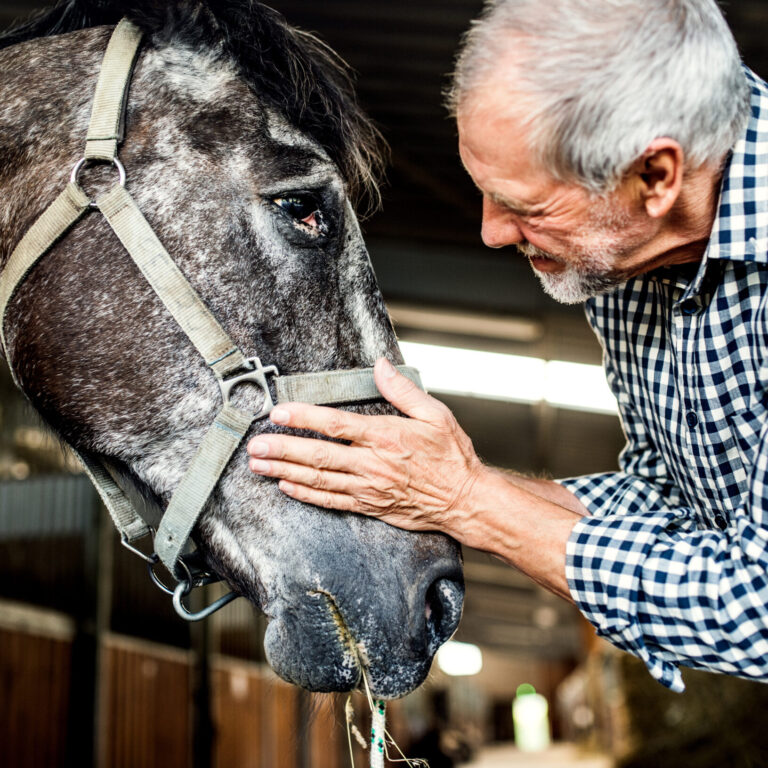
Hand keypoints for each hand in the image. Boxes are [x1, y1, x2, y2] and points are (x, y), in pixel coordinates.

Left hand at [246, 358, 485, 536]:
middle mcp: (372, 463)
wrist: (463, 499)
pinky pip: (331, 501)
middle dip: (283, 449)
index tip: (279, 412)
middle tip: (256, 445)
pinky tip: (287, 486)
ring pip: (318, 479)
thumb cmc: (451, 456)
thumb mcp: (435, 414)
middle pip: (318, 455)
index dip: (303, 417)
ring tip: (259, 465)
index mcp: (385, 436)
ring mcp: (368, 487)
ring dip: (285, 471)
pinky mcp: (369, 505)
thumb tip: (381, 365)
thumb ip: (402, 390)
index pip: (335, 425)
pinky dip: (306, 494)